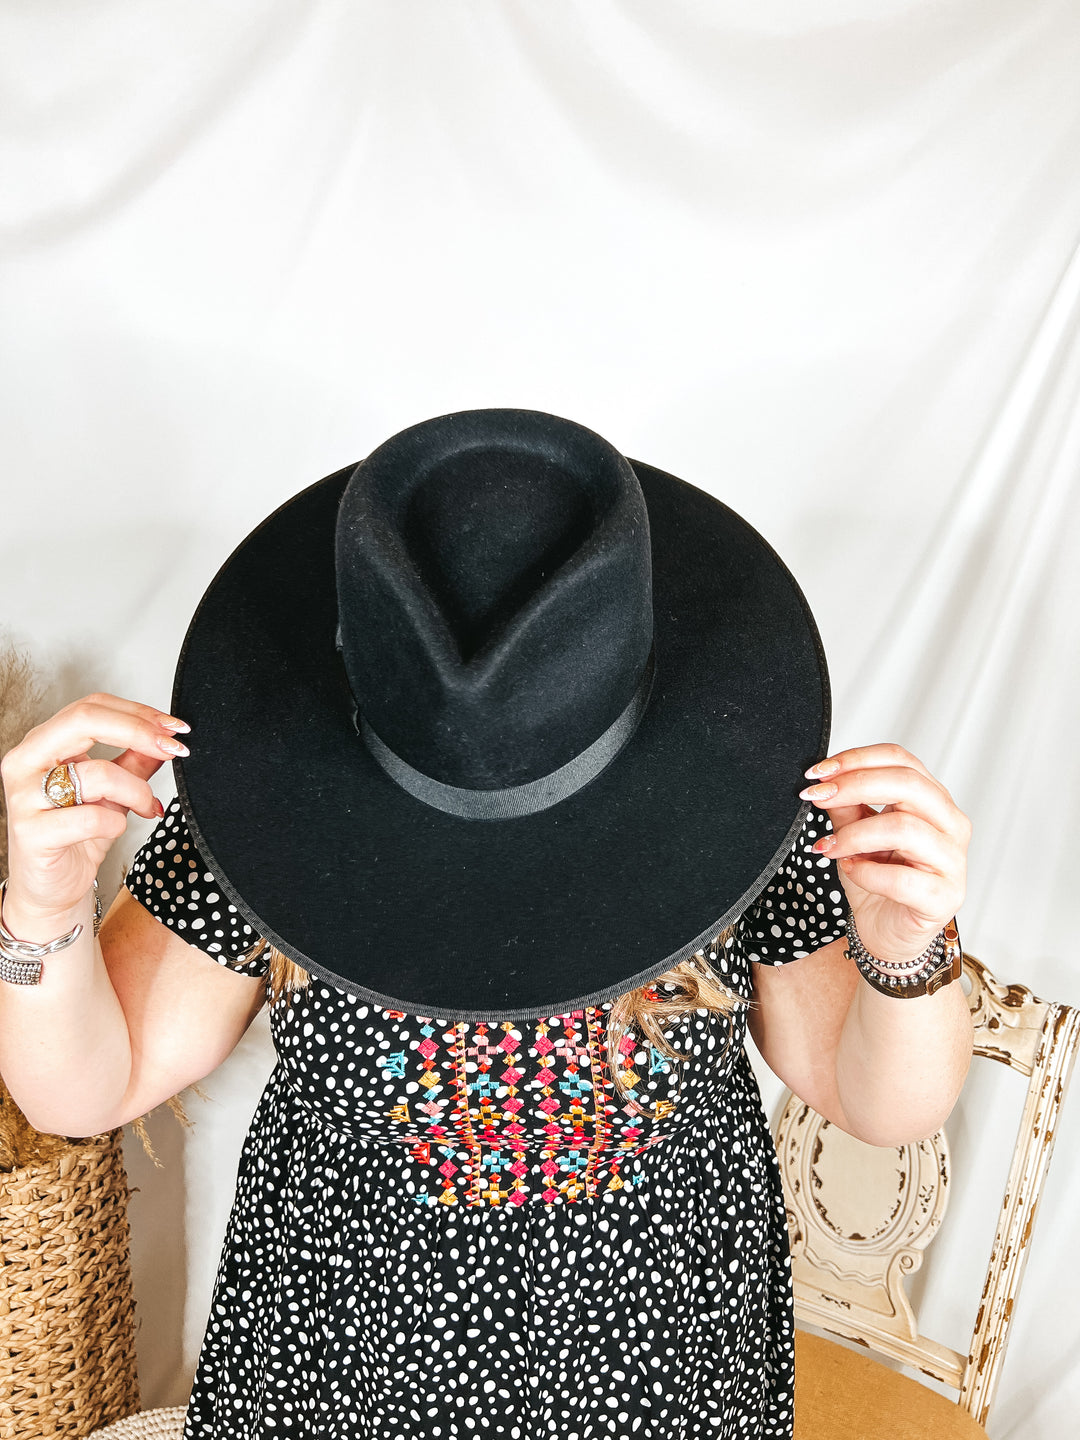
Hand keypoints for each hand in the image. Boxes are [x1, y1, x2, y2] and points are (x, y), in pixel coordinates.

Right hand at [1, 693, 188, 923]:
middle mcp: (26, 762)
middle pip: (85, 719)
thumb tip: (166, 737)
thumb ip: (134, 762)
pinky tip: (114, 830)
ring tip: (147, 807)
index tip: (174, 728)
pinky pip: (92, 818)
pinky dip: (116, 824)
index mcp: (42, 744)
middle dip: (139, 731)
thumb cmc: (76, 836)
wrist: (50, 889)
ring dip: (137, 791)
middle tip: (173, 748)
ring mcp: (25, 797)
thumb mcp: (112, 792)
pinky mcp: (32, 833)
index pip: (91, 706)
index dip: (138, 713)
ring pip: (97, 772)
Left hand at [798, 743, 970, 966]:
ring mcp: (952, 861)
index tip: (818, 772)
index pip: (900, 759)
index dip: (857, 758)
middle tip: (816, 796)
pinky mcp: (944, 897)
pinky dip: (867, 873)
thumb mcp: (854, 834)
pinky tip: (851, 871)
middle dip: (854, 786)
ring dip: (855, 834)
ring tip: (829, 846)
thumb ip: (845, 806)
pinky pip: (902, 878)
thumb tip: (823, 780)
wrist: (886, 933)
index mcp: (932, 800)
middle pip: (908, 784)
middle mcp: (950, 824)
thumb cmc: (876, 880)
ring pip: (905, 828)